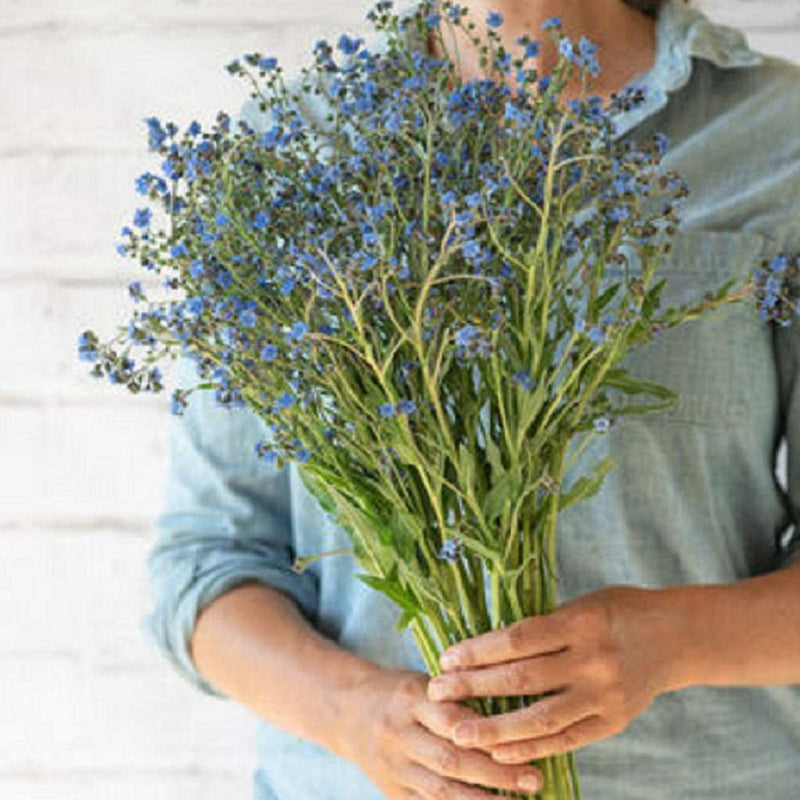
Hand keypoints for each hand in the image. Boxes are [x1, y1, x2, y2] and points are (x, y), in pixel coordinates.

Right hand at [336, 666, 543, 798]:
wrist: (346, 711)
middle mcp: (398, 733)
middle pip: (450, 759)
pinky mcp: (391, 792)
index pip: (450, 718)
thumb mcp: (422, 682)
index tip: (522, 739)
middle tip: (533, 779)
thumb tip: (507, 716)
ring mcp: (392, 767)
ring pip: (440, 790)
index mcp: (408, 697)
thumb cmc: (398, 692)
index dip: (485, 732)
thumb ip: (455, 699)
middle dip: (495, 773)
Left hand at [427, 585, 677, 763]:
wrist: (678, 637)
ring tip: (458, 733)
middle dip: (474, 687)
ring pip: (541, 718)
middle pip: (522, 678)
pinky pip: (566, 740)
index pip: (517, 639)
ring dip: (495, 729)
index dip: (478, 651)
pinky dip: (531, 748)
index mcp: (581, 622)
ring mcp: (605, 696)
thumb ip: (544, 626)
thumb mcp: (582, 604)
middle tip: (437, 693)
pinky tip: (501, 753)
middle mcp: (593, 660)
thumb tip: (488, 646)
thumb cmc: (620, 610)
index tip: (446, 658)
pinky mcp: (613, 722)